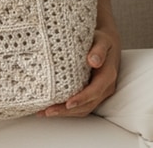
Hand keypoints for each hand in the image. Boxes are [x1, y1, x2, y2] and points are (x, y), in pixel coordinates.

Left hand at [39, 0, 121, 117]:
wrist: (106, 41)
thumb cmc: (101, 39)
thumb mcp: (102, 40)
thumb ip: (98, 50)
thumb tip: (94, 61)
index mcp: (108, 75)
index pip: (94, 91)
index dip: (81, 99)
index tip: (67, 103)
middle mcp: (105, 88)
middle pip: (86, 105)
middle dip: (67, 111)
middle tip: (47, 111)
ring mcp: (98, 93)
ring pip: (83, 109)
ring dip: (65, 113)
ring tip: (44, 112)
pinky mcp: (91, 94)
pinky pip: (80, 106)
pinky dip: (66, 110)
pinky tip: (51, 108)